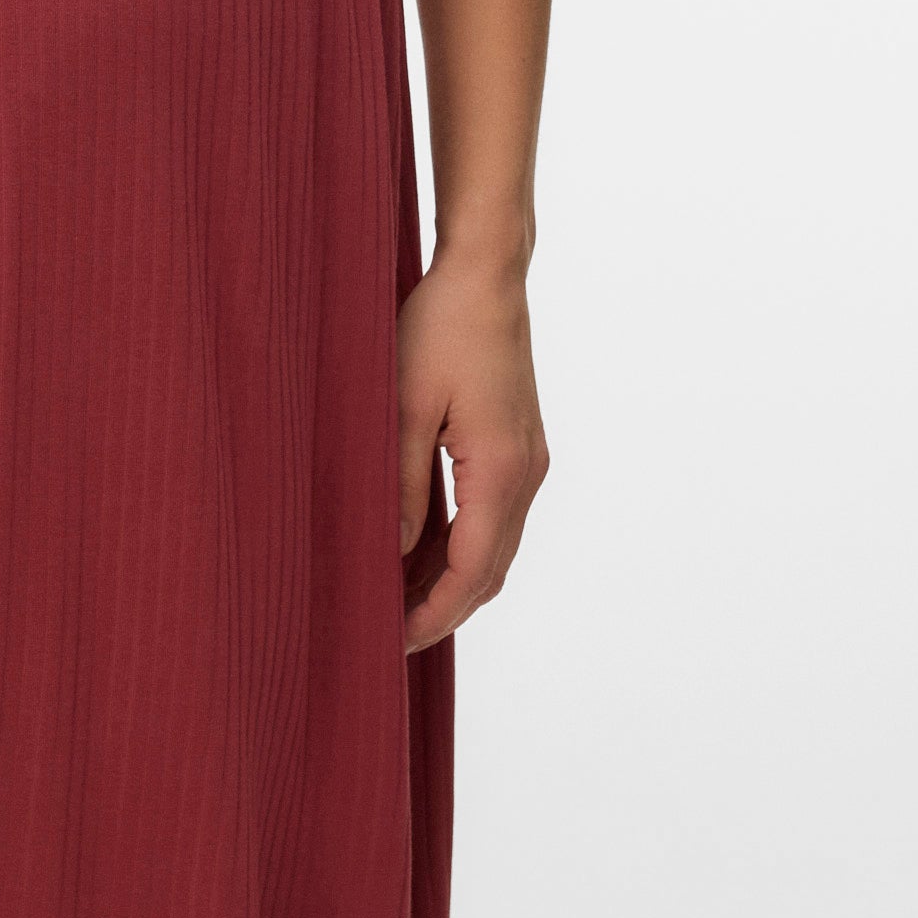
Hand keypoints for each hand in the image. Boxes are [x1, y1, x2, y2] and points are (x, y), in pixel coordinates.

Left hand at [397, 245, 545, 652]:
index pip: (471, 572)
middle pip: (490, 572)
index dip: (433, 614)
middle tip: (389, 636)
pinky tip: (420, 554)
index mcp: (500, 470)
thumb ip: (399, 487)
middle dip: (443, 610)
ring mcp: (528, 462)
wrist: (486, 276)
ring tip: (396, 602)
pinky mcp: (518, 448)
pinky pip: (493, 518)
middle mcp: (525, 474)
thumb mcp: (403, 407)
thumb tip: (392, 553)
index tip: (393, 641)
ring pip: (494, 548)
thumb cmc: (439, 328)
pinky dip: (460, 547)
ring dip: (452, 581)